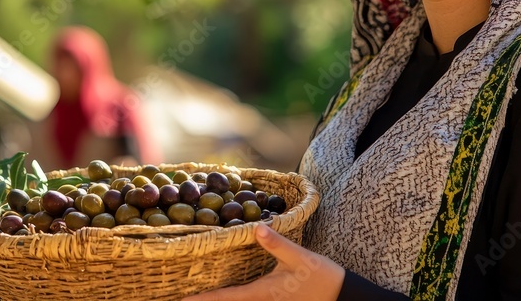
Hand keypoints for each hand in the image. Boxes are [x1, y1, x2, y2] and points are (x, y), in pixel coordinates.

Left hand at [183, 224, 344, 300]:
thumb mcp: (299, 257)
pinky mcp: (275, 300)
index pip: (226, 298)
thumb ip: (277, 244)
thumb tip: (256, 226)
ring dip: (219, 300)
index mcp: (263, 292)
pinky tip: (227, 292)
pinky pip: (249, 300)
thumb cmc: (321, 278)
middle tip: (178, 297)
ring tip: (196, 296)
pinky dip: (233, 297)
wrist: (343, 297)